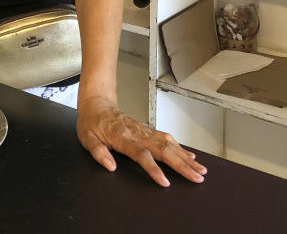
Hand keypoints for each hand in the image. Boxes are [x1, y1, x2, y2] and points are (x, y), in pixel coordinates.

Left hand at [76, 96, 205, 186]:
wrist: (96, 104)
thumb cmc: (92, 122)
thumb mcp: (86, 138)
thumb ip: (98, 152)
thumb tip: (110, 166)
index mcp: (122, 138)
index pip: (142, 155)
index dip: (153, 169)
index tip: (165, 181)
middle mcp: (137, 134)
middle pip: (163, 150)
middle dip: (181, 165)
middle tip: (196, 177)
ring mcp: (144, 131)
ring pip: (169, 144)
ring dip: (185, 157)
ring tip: (200, 169)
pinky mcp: (147, 130)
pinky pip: (166, 138)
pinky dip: (180, 148)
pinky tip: (189, 156)